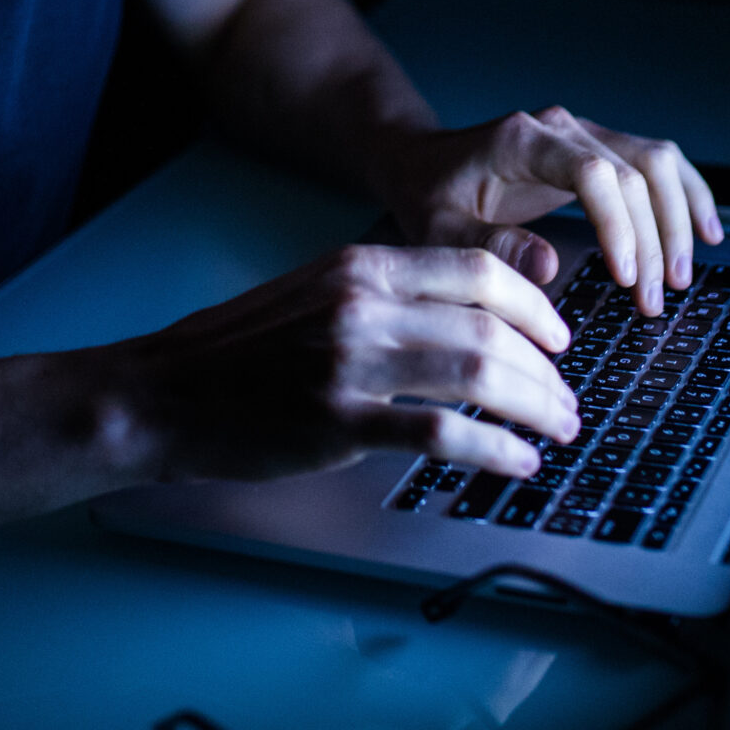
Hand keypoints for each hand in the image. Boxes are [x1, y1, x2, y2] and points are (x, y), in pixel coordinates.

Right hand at [118, 244, 580, 483]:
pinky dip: (495, 449)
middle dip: (548, 370)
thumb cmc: (237, 352)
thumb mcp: (315, 294)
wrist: (161, 392)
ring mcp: (349, 361)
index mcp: (360, 266)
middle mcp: (361, 304)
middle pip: (492, 326)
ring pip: (478, 374)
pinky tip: (517, 463)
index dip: (537, 307)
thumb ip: (386, 297)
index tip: (560, 339)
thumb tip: (470, 319)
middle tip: (568, 400)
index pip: (480, 271)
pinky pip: (441, 432)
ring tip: (559, 431)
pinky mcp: (338, 421)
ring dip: (535, 407)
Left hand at [371, 108, 723, 315]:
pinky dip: (687, 196)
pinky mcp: (598, 148)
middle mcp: (560, 128)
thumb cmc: (428, 194)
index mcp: (521, 141)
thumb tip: (548, 266)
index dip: (618, 224)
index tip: (628, 278)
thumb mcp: (439, 229)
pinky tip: (708, 232)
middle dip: (653, 241)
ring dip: (678, 222)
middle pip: (634, 173)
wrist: (421, 161)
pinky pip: (657, 164)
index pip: (592, 172)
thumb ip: (489, 246)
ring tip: (681, 279)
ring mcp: (584, 133)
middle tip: (654, 301)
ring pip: (656, 164)